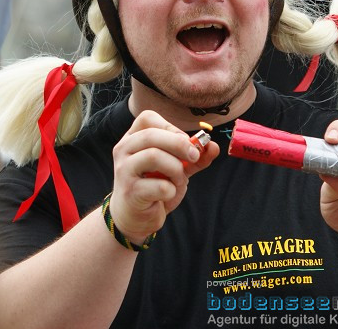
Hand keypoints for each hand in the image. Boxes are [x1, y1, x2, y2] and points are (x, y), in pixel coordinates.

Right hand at [109, 110, 218, 243]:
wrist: (136, 218)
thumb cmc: (154, 187)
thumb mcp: (176, 168)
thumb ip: (194, 156)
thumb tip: (213, 146)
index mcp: (132, 139)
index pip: (147, 118)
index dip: (171, 127)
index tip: (186, 141)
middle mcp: (124, 150)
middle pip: (151, 135)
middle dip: (180, 144)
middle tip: (194, 157)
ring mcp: (124, 171)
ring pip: (154, 156)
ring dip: (176, 169)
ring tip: (178, 180)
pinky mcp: (130, 192)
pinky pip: (160, 186)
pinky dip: (172, 190)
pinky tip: (167, 196)